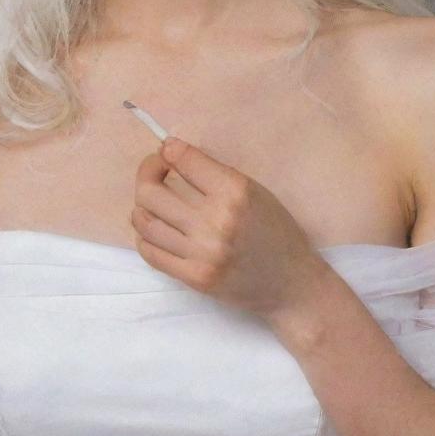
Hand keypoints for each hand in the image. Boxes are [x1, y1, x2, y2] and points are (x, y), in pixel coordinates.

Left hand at [131, 136, 326, 321]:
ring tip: (153, 200)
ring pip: (145, 222)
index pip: (183, 160)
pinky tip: (154, 227)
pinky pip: (151, 252)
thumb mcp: (255, 191)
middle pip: (151, 191)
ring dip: (142, 205)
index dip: (169, 149)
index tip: (167, 150)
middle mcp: (215, 222)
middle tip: (155, 170)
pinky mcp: (193, 279)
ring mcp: (201, 253)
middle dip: (147, 172)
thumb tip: (173, 153)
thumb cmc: (277, 231)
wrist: (292, 286)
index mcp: (234, 192)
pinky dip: (145, 235)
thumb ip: (215, 174)